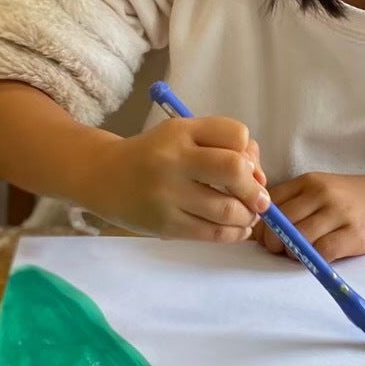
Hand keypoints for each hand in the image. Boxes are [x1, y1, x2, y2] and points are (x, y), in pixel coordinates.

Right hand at [90, 117, 268, 241]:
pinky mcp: (166, 224)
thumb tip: (259, 179)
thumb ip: (221, 147)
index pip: (236, 134)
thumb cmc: (154, 155)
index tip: (248, 168)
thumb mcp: (182, 136)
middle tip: (260, 201)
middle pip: (234, 169)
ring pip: (227, 209)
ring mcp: (168, 194)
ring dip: (248, 216)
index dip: (250, 154)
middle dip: (255, 189)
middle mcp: (174, 160)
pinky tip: (238, 230)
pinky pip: (212, 233)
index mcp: (181, 131)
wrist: (104, 177)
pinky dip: (234, 234)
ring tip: (249, 217)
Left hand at [253, 173, 364, 261]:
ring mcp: (339, 212)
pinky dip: (315, 260)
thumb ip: (297, 204)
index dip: (262, 226)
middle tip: (282, 252)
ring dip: (293, 254)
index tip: (267, 238)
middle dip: (273, 244)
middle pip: (279, 224)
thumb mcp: (326, 191)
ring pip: (297, 239)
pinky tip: (321, 258)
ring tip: (302, 256)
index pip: (270, 204)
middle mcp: (321, 193)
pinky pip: (322, 251)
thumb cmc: (360, 201)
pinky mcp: (355, 234)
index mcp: (309, 181)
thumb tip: (261, 231)